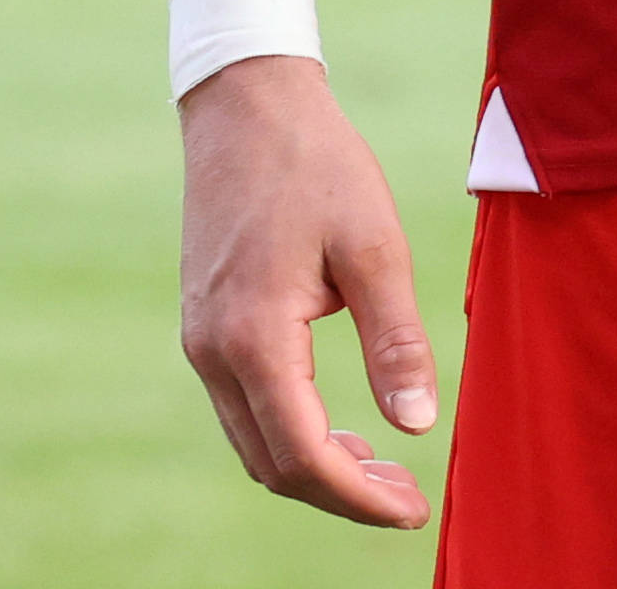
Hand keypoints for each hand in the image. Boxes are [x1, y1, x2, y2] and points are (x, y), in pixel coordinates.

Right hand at [175, 55, 440, 528]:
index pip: (304, 455)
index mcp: (254, 337)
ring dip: (314, 466)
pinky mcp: (203, 325)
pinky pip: (242, 407)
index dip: (360, 497)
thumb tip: (417, 426)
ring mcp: (199, 340)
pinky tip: (339, 423)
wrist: (247, 105)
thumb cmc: (319, 166)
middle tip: (406, 494)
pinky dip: (289, 432)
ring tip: (383, 465)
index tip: (413, 510)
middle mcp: (212, 351)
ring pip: (253, 442)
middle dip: (340, 493)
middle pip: (272, 464)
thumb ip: (394, 341)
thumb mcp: (375, 247)